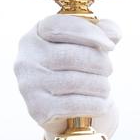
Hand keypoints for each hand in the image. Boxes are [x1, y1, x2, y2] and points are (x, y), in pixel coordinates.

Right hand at [14, 14, 121, 139]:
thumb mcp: (93, 46)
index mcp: (35, 36)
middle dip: (100, 63)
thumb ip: (104, 32)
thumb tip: (112, 32)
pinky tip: (103, 104)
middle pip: (71, 56)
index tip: (111, 46)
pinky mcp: (37, 108)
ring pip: (75, 81)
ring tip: (105, 88)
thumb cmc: (83, 72)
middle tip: (108, 70)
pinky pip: (75, 104)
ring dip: (101, 86)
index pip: (59, 26)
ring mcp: (29, 85)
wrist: (74, 113)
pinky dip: (97, 104)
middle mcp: (26, 59)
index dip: (89, 32)